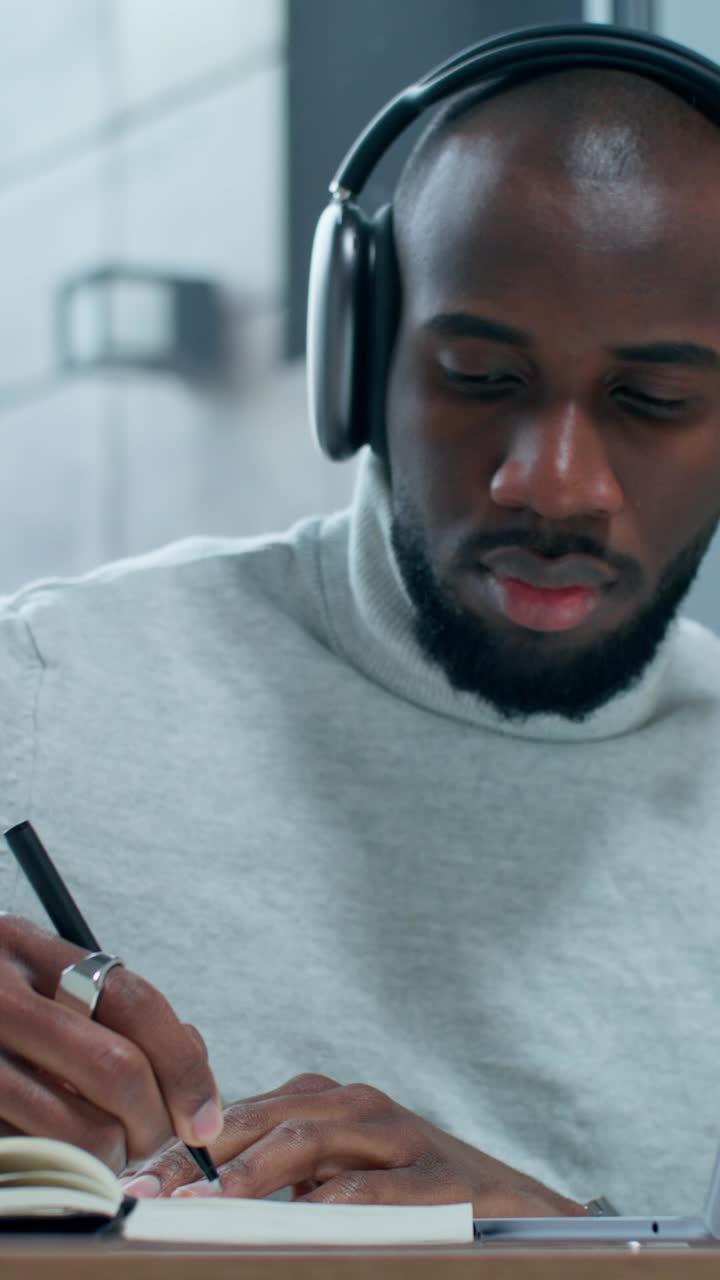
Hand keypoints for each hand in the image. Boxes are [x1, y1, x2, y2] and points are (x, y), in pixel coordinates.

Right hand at [0, 915, 222, 1170]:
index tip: (202, 1118)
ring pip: (73, 1125)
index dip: (184, 1065)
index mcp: (26, 948)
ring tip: (104, 1154)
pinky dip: (58, 1168)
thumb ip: (105, 1004)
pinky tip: (56, 1158)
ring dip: (107, 1156)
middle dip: (151, 1121)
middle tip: (152, 1144)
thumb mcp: (33, 977)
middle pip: (114, 1066)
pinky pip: (27, 1151)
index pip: (135, 1001)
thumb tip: (192, 1057)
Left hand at [126, 1072, 586, 1215]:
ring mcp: (394, 1134)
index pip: (238, 1113)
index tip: (134, 1178)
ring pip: (305, 1141)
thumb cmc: (408, 1187)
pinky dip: (322, 1205)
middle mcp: (355, 1104)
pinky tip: (290, 1223)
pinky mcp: (428, 1174)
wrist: (509, 1200)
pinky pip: (365, 1188)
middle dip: (197, 1156)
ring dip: (246, 1176)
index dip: (184, 1144)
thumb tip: (198, 1196)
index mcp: (326, 1099)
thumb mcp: (339, 1170)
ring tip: (202, 1206)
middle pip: (262, 1118)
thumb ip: (281, 1172)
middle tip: (148, 1192)